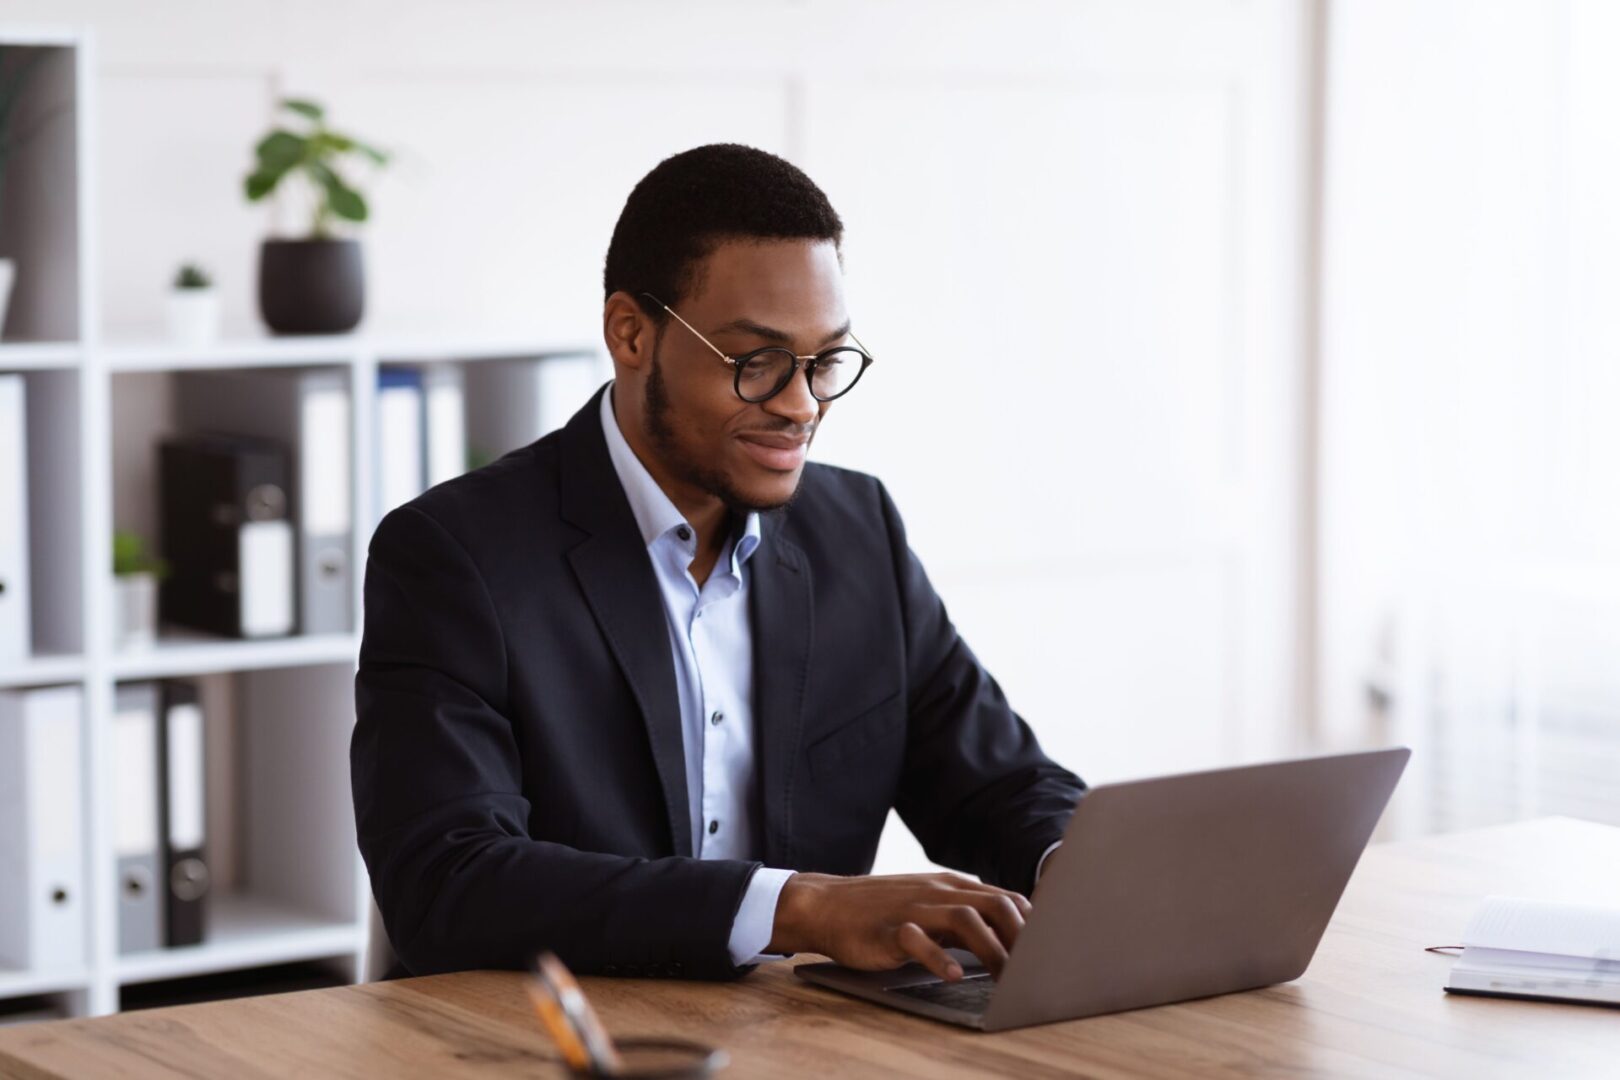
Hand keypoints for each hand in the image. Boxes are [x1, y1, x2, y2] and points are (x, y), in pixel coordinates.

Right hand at [767, 872, 1030, 982]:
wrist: (827, 905)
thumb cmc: (883, 911)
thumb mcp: (929, 905)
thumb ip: (965, 915)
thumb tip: (1009, 936)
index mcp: (952, 886)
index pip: (1006, 897)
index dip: (1033, 924)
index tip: (1050, 950)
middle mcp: (938, 892)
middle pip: (994, 904)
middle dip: (1022, 936)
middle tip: (1036, 968)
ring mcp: (914, 908)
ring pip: (965, 918)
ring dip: (991, 948)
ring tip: (1005, 977)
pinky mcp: (889, 929)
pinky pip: (918, 940)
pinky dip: (939, 958)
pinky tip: (953, 976)